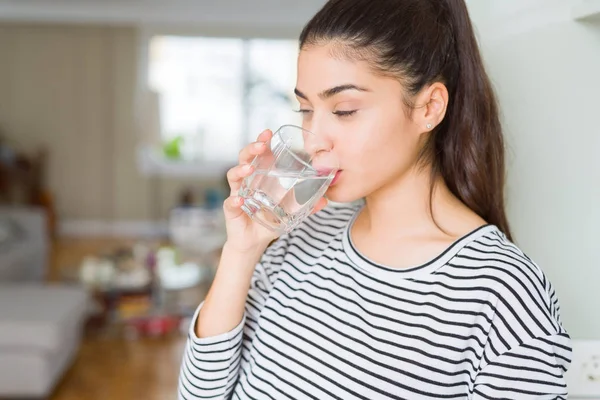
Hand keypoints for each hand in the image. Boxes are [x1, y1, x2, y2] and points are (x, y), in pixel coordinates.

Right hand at [223, 129, 327, 253]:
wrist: (254, 243)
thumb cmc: (268, 221)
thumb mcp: (289, 213)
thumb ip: (306, 206)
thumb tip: (325, 200)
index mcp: (259, 177)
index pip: (259, 155)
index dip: (262, 142)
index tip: (268, 133)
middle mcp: (246, 182)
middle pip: (244, 159)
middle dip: (251, 149)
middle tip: (261, 145)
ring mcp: (237, 194)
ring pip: (233, 176)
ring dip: (241, 169)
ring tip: (250, 168)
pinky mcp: (232, 210)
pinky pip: (230, 202)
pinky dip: (234, 200)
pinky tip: (240, 199)